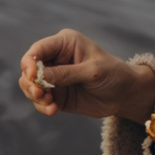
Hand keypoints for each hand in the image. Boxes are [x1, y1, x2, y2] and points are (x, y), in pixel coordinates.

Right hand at [18, 30, 151, 119]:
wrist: (125, 94)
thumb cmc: (113, 74)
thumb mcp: (92, 71)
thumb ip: (65, 73)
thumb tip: (38, 76)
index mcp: (64, 44)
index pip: (38, 50)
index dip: (30, 62)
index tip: (32, 75)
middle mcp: (55, 59)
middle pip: (29, 69)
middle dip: (30, 82)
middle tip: (40, 94)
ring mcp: (54, 78)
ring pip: (30, 86)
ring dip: (35, 96)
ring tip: (49, 104)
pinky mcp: (56, 95)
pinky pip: (40, 101)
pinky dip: (42, 106)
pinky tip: (53, 110)